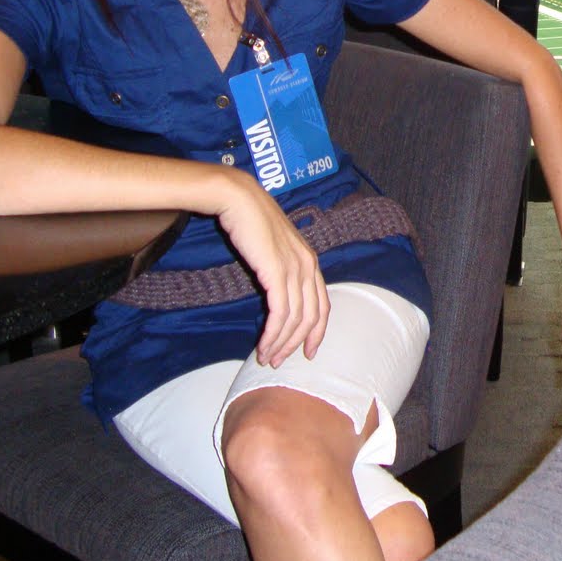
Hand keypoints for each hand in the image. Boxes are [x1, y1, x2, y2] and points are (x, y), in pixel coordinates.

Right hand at [212, 171, 329, 367]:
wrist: (238, 199)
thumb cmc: (251, 222)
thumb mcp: (273, 248)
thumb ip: (279, 269)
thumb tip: (276, 292)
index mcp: (310, 261)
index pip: (323, 305)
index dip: (317, 332)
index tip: (308, 352)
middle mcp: (308, 266)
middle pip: (311, 317)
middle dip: (296, 344)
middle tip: (279, 362)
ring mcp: (294, 269)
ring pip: (295, 319)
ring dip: (280, 343)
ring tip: (266, 358)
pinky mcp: (277, 272)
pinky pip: (279, 313)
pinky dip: (272, 334)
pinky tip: (263, 346)